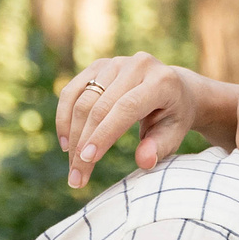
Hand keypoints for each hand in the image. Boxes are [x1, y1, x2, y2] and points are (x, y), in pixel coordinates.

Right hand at [55, 53, 235, 186]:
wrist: (173, 89)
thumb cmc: (173, 118)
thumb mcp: (174, 134)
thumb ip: (160, 147)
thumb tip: (144, 161)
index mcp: (161, 81)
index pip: (126, 107)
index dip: (104, 133)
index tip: (87, 160)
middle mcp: (137, 65)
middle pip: (100, 106)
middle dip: (84, 143)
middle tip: (76, 177)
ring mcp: (115, 62)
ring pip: (82, 100)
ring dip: (72, 135)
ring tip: (73, 165)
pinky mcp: (98, 66)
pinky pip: (72, 91)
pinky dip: (64, 118)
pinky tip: (66, 143)